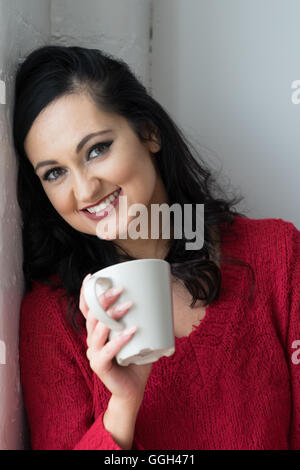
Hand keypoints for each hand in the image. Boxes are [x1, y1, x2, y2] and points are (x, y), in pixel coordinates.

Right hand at [79, 274, 151, 406]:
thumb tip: (163, 299)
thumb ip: (143, 320)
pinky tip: (131, 331)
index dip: (86, 293)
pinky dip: (119, 340)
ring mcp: (94, 353)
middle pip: (92, 315)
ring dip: (112, 315)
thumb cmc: (136, 360)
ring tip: (128, 305)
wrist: (133, 390)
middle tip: (120, 288)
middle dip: (104, 299)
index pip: (87, 309)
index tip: (92, 276)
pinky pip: (107, 351)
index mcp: (97, 331)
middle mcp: (91, 340)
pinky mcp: (100, 366)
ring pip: (97, 330)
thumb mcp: (138, 335)